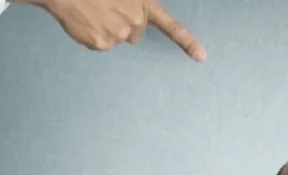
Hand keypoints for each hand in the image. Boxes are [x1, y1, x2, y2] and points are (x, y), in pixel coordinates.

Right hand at [19, 0, 205, 57]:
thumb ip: (134, 6)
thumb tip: (135, 23)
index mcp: (143, 5)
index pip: (171, 26)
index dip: (187, 42)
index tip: (201, 56)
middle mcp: (135, 21)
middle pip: (135, 34)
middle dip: (124, 25)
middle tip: (106, 9)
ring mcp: (118, 34)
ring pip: (117, 39)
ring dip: (107, 29)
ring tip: (92, 12)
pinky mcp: (102, 44)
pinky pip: (101, 45)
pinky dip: (93, 36)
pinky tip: (86, 20)